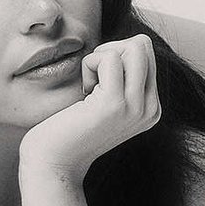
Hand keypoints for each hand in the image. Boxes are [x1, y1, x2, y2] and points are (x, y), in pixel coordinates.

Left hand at [20, 34, 161, 181]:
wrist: (54, 162)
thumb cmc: (70, 127)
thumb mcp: (105, 101)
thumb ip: (124, 79)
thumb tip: (130, 43)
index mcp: (150, 108)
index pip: (146, 54)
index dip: (116, 56)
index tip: (98, 83)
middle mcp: (149, 109)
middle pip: (143, 45)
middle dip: (111, 50)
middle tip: (93, 77)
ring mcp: (136, 107)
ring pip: (133, 47)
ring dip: (101, 57)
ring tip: (89, 84)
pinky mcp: (115, 104)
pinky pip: (109, 58)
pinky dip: (89, 65)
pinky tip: (82, 92)